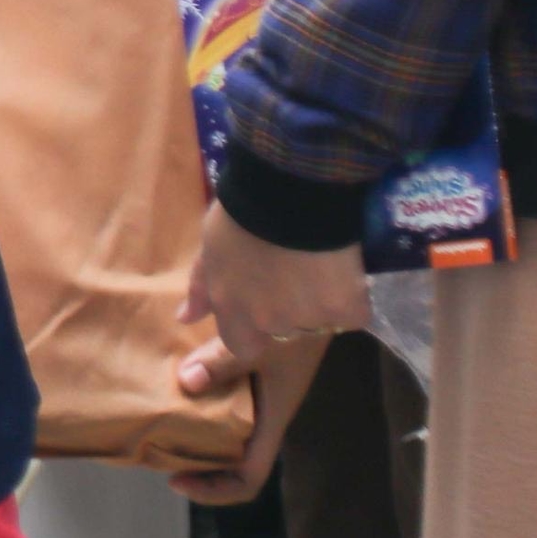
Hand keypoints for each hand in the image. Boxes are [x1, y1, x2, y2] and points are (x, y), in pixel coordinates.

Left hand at [163, 331, 327, 505]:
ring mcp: (263, 397)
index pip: (248, 479)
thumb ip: (222, 362)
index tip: (175, 481)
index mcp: (272, 421)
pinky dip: (201, 399)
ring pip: (227, 431)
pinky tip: (177, 382)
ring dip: (196, 431)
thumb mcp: (258, 343)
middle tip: (158, 451)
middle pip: (232, 460)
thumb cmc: (298, 326)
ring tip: (160, 420)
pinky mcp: (257, 375)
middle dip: (197, 463)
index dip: (214, 491)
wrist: (321, 299)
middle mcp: (267, 416)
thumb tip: (186, 381)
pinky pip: (225, 401)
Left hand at [181, 199, 365, 370]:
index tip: (265, 304)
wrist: (290, 191)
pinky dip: (352, 296)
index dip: (255, 330)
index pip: (242, 346)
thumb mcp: (211, 247)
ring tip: (321, 265)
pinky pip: (352, 314)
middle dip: (289, 309)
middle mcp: (268, 322)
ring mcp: (307, 318)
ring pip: (319, 322)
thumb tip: (184, 319)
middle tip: (295, 271)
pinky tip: (346, 269)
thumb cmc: (242, 212)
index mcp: (232, 308)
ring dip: (320, 303)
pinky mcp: (345, 310)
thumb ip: (200, 288)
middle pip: (284, 331)